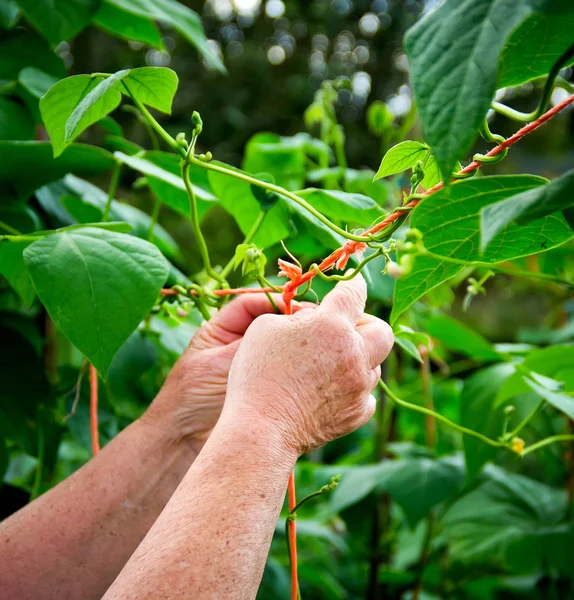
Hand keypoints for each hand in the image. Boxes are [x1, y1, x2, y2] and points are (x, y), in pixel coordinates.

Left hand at [142, 295, 307, 448]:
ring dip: (298, 345)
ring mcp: (253, 368)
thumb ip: (250, 344)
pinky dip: (301, 369)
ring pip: (281, 347)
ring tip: (320, 344)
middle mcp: (238, 346)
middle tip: (316, 324)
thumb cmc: (191, 400)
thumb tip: (287, 325)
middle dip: (292, 322)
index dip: (276, 302)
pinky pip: (287, 373)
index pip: (252, 305)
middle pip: (270, 324)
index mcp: (220, 331)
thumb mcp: (220, 364)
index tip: (299, 309)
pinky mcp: (266, 390)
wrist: (183, 444)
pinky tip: (315, 368)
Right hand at [224, 274, 393, 454]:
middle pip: (382, 330)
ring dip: (358, 360)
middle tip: (345, 332)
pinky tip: (330, 392)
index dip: (353, 286)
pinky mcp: (358, 413)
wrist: (261, 429)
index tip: (352, 286)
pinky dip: (353, 390)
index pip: (354, 293)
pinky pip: (366, 395)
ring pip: (375, 365)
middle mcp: (354, 353)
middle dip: (367, 327)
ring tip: (330, 367)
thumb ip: (296, 315)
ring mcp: (359, 385)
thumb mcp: (266, 327)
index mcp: (331, 324)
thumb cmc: (257, 373)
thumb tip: (315, 318)